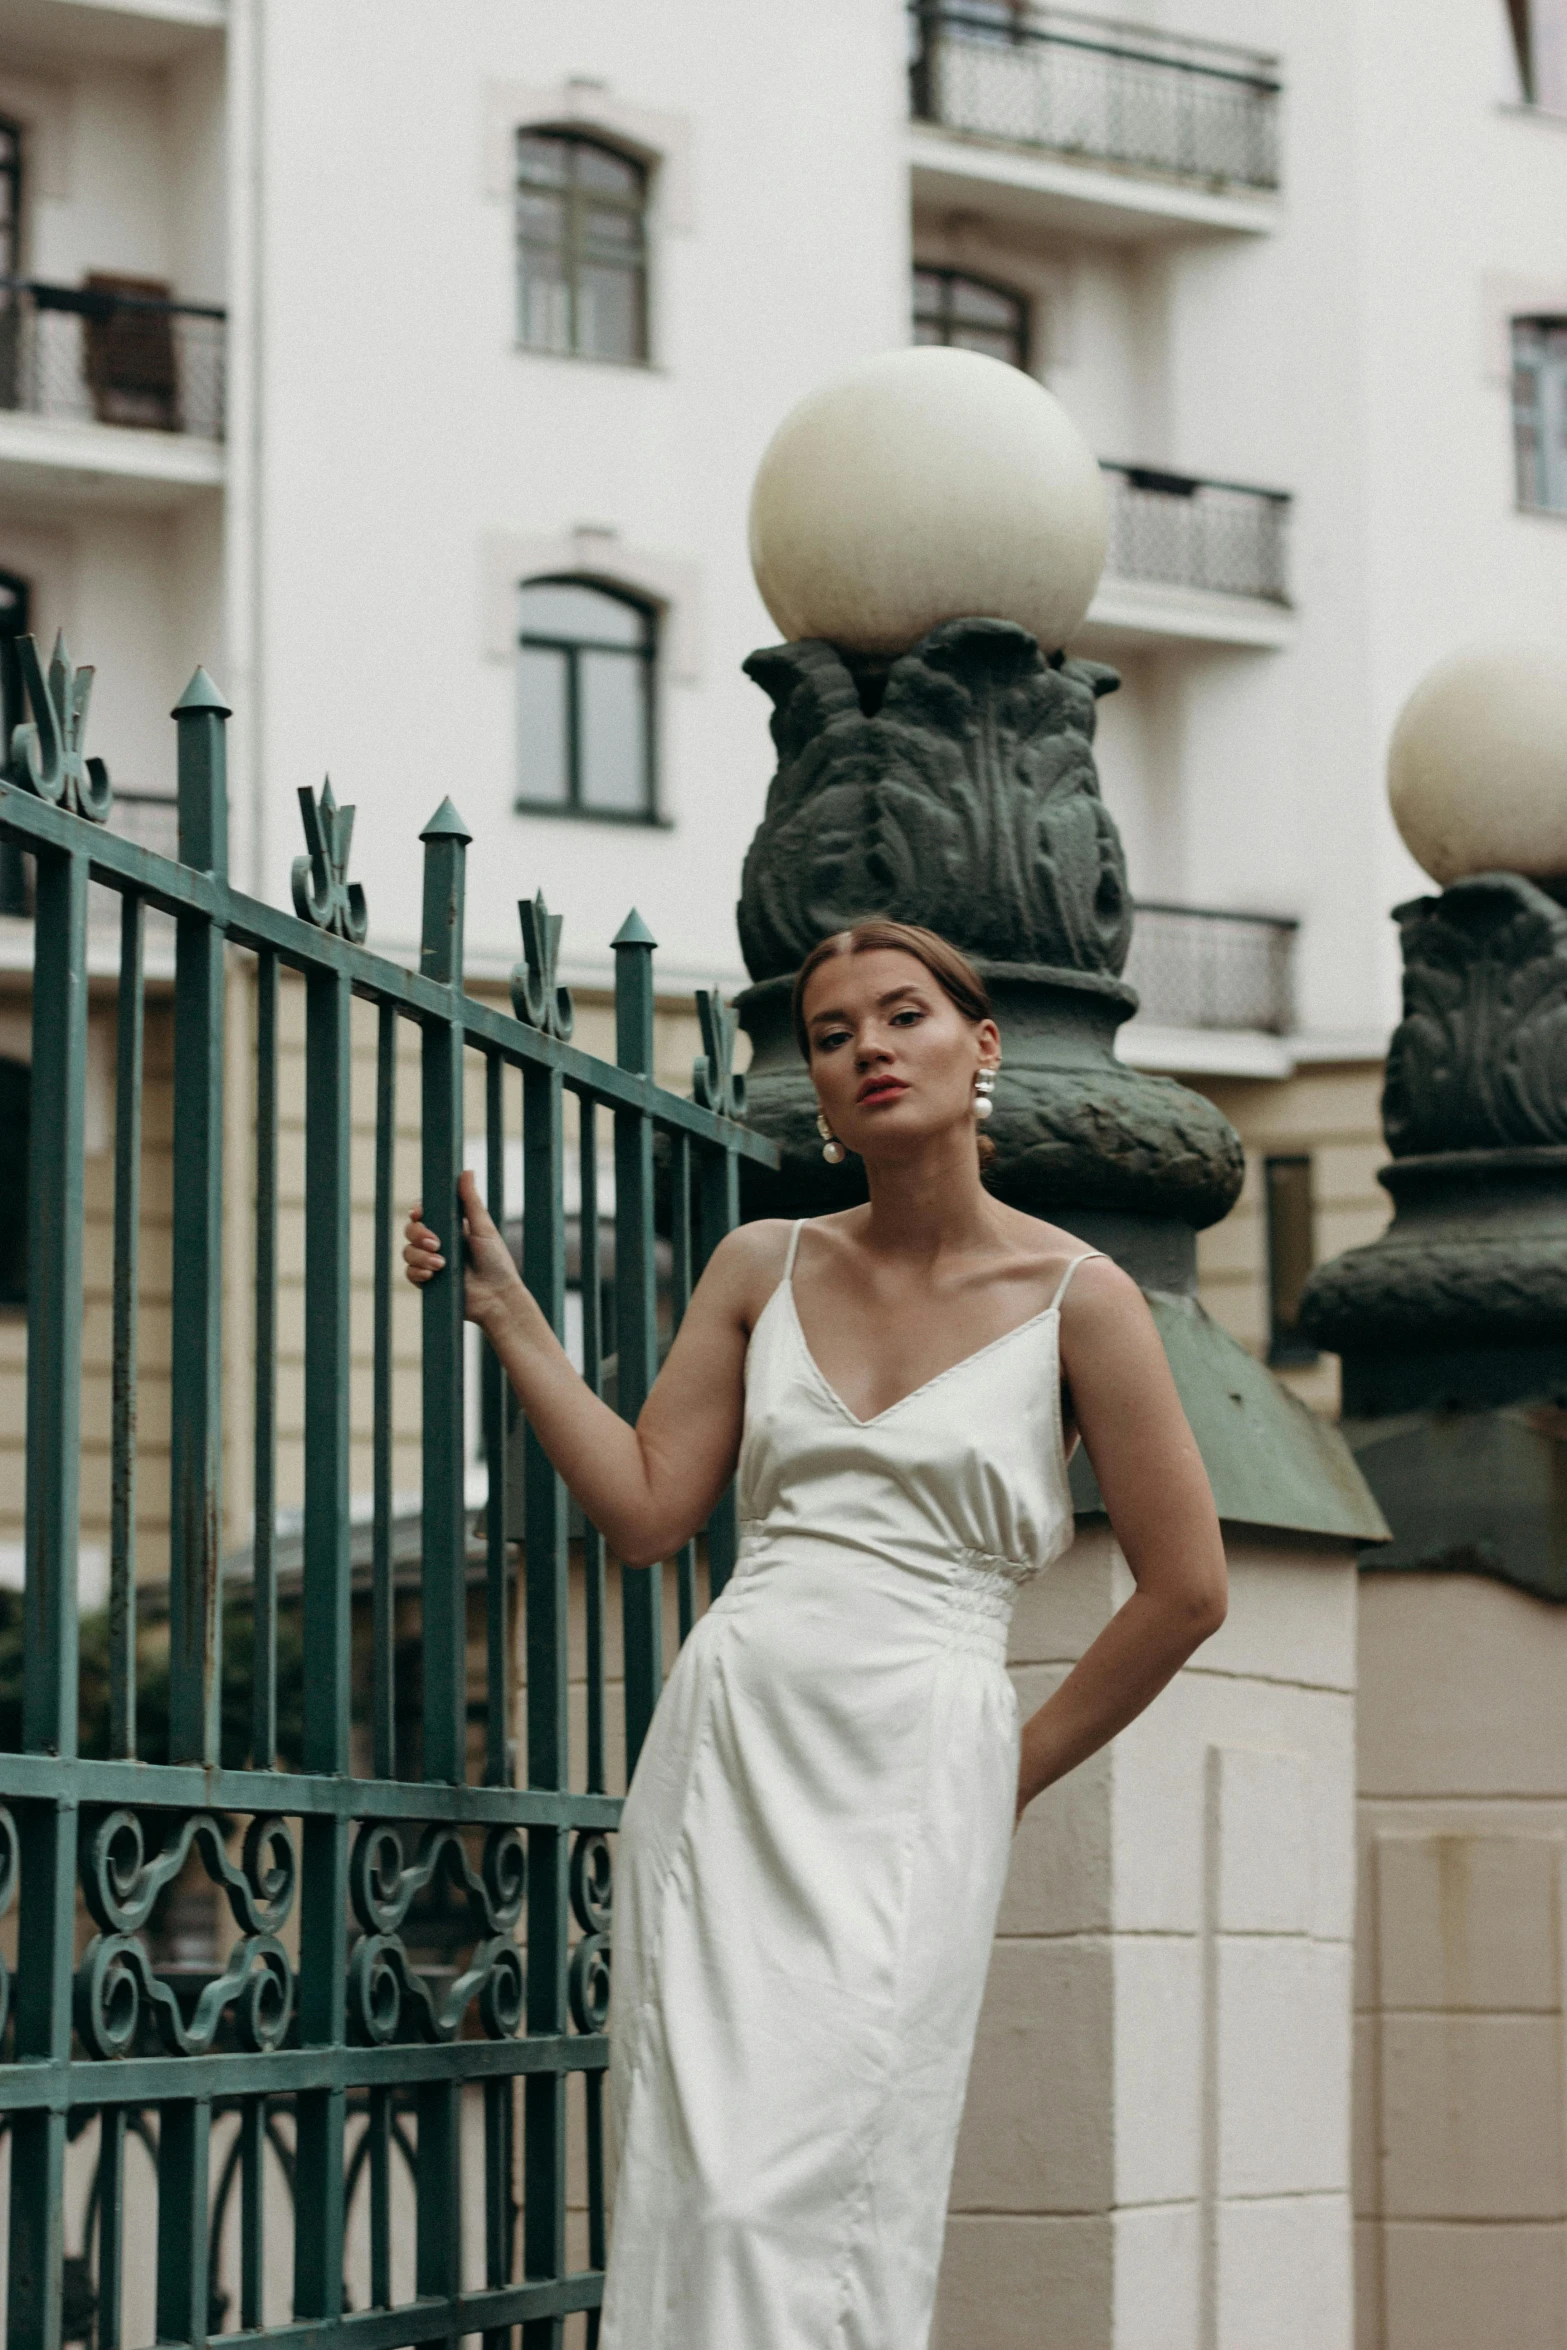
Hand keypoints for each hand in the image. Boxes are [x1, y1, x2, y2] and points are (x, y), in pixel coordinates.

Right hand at [403, 1169, 525, 1330]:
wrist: (497, 1297)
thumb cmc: (496, 1262)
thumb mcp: (484, 1228)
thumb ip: (471, 1201)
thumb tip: (466, 1170)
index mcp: (450, 1226)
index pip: (425, 1213)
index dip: (417, 1212)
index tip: (419, 1213)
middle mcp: (438, 1243)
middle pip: (410, 1230)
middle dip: (418, 1234)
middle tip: (436, 1243)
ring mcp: (431, 1262)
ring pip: (407, 1252)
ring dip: (420, 1256)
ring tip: (442, 1265)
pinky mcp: (428, 1282)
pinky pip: (409, 1273)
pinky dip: (417, 1272)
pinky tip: (432, 1276)